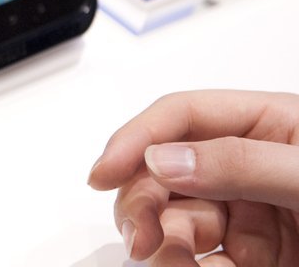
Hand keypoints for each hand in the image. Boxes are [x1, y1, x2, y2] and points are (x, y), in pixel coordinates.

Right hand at [88, 90, 298, 264]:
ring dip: (163, 245)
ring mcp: (250, 212)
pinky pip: (203, 260)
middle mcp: (247, 166)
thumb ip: (241, 162)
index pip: (181, 117)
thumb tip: (164, 160)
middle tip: (139, 237)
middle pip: (165, 172)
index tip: (104, 173)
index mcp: (265, 124)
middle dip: (142, 203)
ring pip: (175, 220)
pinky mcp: (255, 256)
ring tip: (173, 265)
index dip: (136, 139)